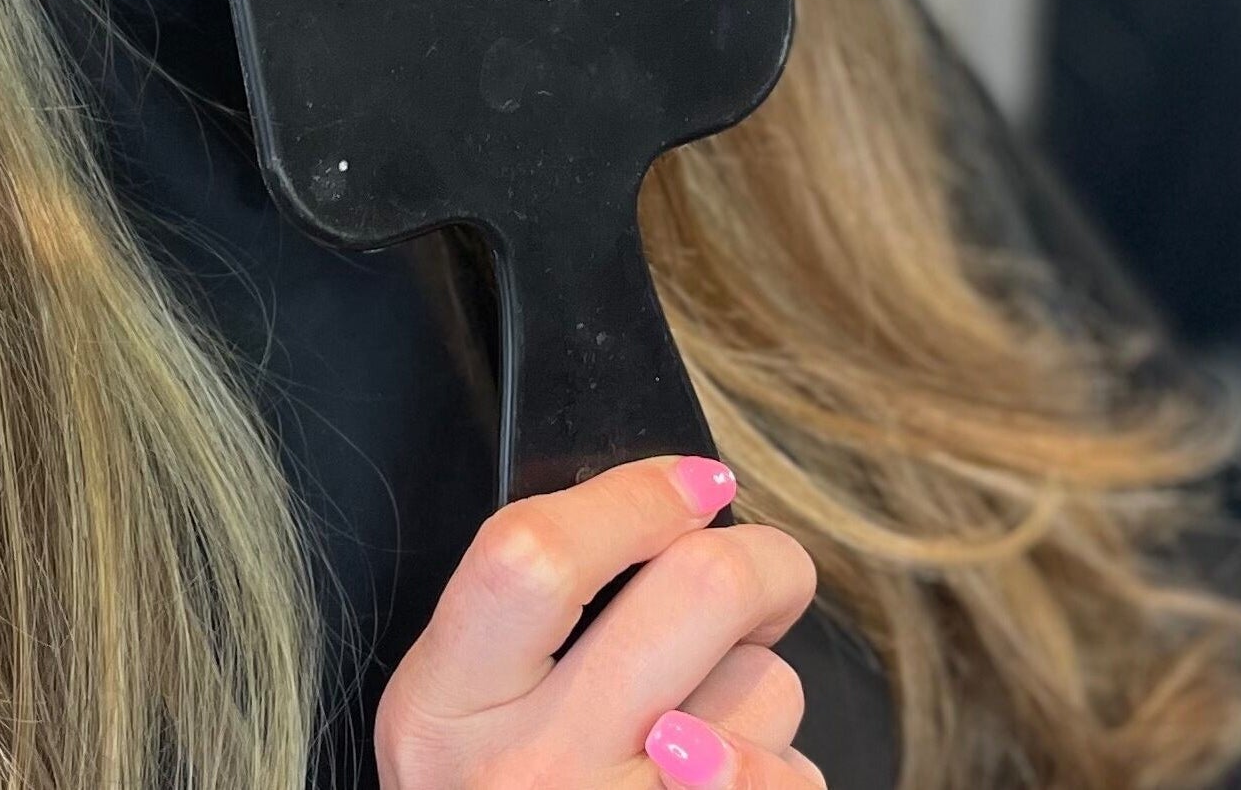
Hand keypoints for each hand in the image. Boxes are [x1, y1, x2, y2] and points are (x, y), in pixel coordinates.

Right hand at [374, 454, 824, 789]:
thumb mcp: (456, 717)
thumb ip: (524, 622)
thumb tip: (670, 512)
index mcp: (445, 708)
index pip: (535, 556)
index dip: (635, 496)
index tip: (695, 481)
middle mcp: (527, 774)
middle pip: (699, 591)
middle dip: (764, 561)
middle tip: (761, 575)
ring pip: (768, 689)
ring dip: (759, 698)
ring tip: (698, 741)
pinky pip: (795, 781)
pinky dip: (778, 779)